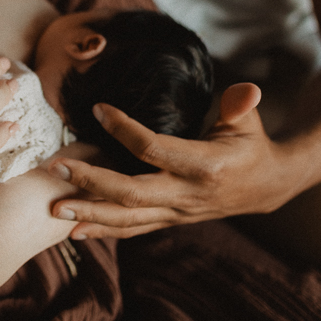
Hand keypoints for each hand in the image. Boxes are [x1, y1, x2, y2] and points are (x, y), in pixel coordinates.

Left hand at [48, 83, 300, 237]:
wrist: (267, 187)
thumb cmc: (251, 145)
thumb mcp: (248, 122)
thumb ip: (241, 105)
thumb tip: (246, 90)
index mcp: (204, 165)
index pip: (154, 149)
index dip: (124, 129)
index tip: (97, 110)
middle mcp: (186, 194)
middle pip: (131, 193)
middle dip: (92, 182)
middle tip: (58, 167)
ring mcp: (176, 212)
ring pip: (127, 219)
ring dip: (89, 213)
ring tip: (54, 207)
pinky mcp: (170, 220)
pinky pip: (133, 229)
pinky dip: (103, 230)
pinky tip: (74, 230)